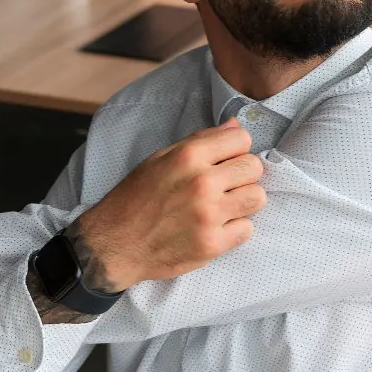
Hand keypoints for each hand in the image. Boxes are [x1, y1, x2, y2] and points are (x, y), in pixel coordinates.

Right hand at [72, 121, 266, 292]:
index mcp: (188, 157)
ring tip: (223, 206)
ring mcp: (209, 215)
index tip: (226, 160)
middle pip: (254, 167)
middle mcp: (202, 183)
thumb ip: (200, 141)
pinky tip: (215, 227)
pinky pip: (247, 229)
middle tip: (225, 185)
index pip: (241, 139)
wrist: (114, 244)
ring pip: (257, 197)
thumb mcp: (160, 159)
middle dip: (242, 174)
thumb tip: (235, 126)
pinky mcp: (212, 244)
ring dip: (243, 201)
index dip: (235, 149)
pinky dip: (234, 229)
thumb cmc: (135, 199)